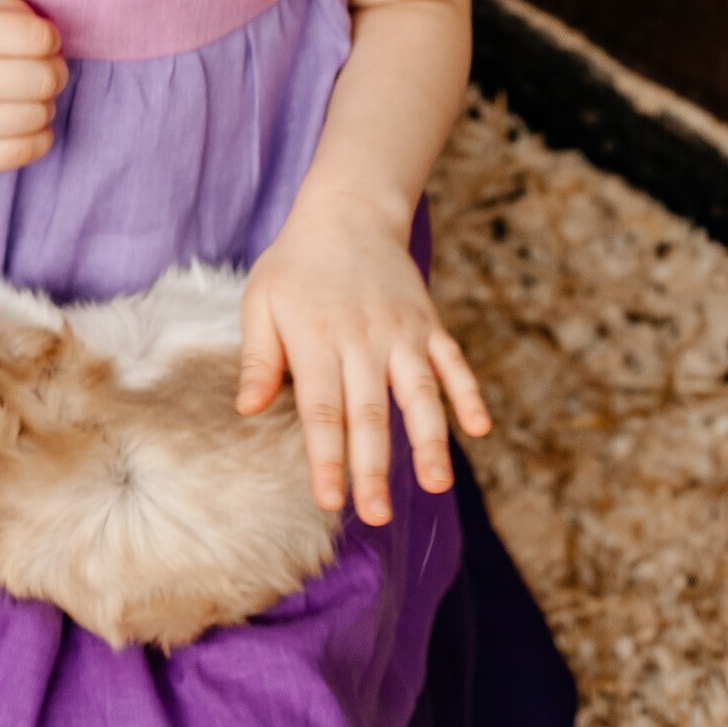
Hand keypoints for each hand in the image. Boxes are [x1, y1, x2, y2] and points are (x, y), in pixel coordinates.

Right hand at [0, 0, 67, 174]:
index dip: (50, 39)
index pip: (40, 38)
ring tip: (25, 95)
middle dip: (54, 71)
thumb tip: (49, 40)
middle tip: (39, 70)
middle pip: (44, 79)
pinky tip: (21, 122)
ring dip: (44, 104)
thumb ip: (11, 2)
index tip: (38, 42)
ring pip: (40, 116)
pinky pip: (28, 151)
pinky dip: (39, 136)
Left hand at [236, 203, 489, 525]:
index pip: (322, 409)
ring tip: (437, 485)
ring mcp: (401, 332)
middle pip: (369, 412)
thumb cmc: (296, 265)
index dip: (327, 456)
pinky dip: (468, 393)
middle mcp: (363, 339)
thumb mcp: (261, 301)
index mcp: (316, 339)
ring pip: (419, 392)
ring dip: (430, 439)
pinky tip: (479, 429)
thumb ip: (258, 357)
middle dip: (374, 466)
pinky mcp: (428, 324)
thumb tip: (248, 409)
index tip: (329, 499)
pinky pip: (453, 361)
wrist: (349, 211)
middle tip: (376, 515)